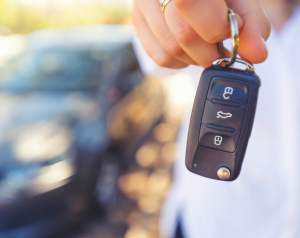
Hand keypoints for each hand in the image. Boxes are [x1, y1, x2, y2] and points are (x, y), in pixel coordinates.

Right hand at [132, 0, 270, 68]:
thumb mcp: (240, 0)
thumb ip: (251, 25)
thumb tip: (257, 55)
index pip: (189, 3)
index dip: (215, 26)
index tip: (232, 30)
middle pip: (182, 34)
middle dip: (209, 52)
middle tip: (222, 49)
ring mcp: (142, 5)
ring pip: (170, 50)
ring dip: (195, 58)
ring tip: (206, 45)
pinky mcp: (137, 22)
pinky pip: (160, 57)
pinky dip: (181, 61)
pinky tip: (189, 48)